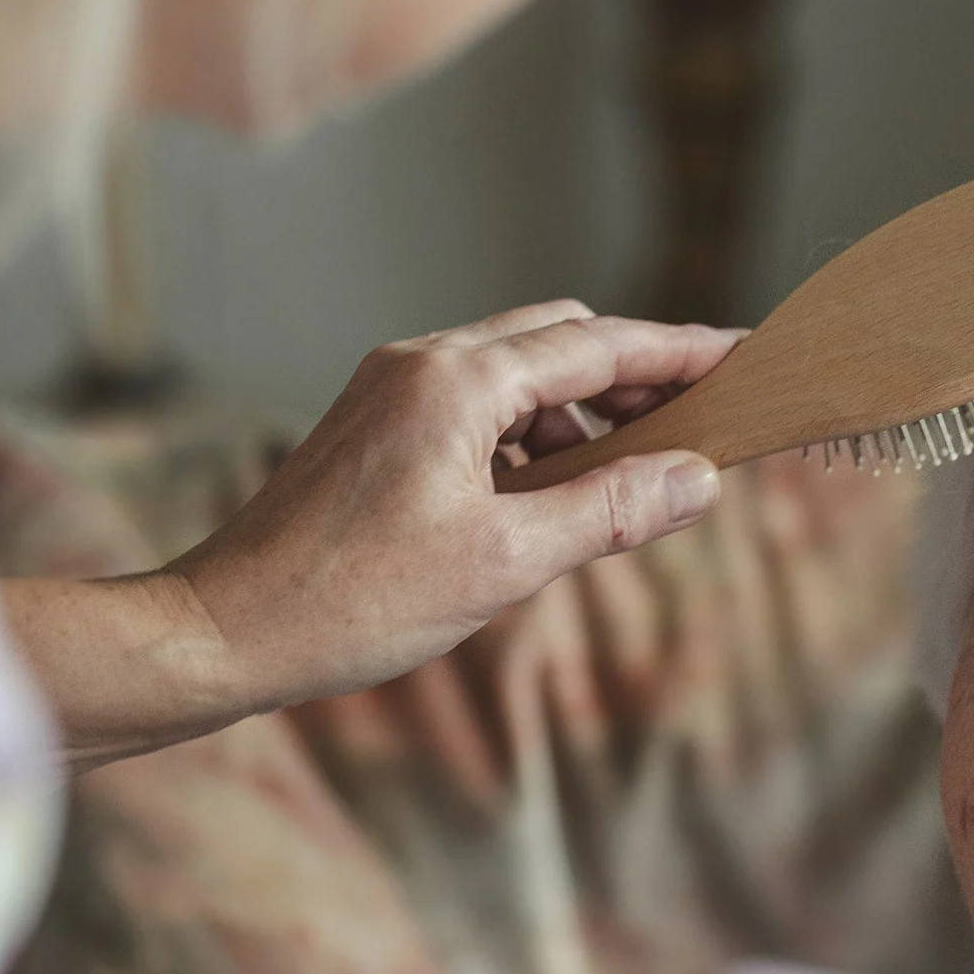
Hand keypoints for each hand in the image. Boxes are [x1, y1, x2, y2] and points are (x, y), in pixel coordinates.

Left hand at [3, 302, 736, 769]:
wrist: (224, 632)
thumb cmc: (350, 602)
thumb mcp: (503, 563)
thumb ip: (609, 511)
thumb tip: (696, 479)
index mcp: (455, 381)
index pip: (599, 344)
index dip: (683, 351)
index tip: (749, 354)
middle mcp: (420, 365)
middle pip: (559, 340)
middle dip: (635, 379)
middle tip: (702, 427)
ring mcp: (389, 394)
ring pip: (516, 377)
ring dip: (580, 417)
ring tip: (628, 485)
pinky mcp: (372, 431)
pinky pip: (476, 411)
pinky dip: (528, 441)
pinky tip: (548, 502)